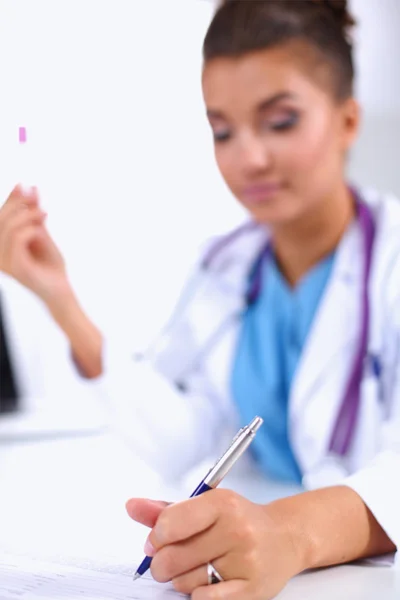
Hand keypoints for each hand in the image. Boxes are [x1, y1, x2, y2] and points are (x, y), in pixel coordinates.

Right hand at [0, 185, 68, 302]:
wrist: (61, 289)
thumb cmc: (50, 264)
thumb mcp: (41, 232)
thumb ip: (33, 212)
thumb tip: (27, 186)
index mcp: (1, 245)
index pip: (0, 217)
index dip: (10, 200)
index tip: (23, 185)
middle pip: (1, 219)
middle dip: (18, 204)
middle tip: (37, 201)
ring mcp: (5, 262)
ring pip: (9, 228)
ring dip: (28, 215)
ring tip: (44, 214)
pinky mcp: (16, 268)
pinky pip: (18, 240)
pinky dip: (30, 229)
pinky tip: (41, 229)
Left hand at [126, 490, 304, 599]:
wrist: (285, 537)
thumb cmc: (238, 520)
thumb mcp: (205, 506)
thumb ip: (166, 510)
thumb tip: (131, 506)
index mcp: (222, 503)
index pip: (170, 522)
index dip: (156, 536)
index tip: (158, 538)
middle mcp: (236, 529)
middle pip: (171, 558)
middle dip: (162, 562)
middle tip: (170, 559)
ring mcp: (246, 560)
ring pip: (185, 582)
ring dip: (182, 579)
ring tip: (198, 567)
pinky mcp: (252, 589)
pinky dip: (198, 594)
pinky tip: (206, 582)